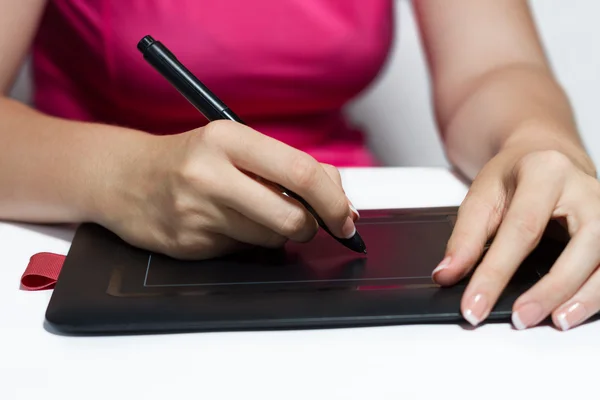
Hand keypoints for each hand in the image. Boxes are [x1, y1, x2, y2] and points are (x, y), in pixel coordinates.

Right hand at [101, 120, 357, 258]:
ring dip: (276, 231)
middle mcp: (210, 173)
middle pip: (292, 217)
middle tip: (309, 221)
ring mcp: (197, 212)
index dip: (334, 201)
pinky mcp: (189, 243)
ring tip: (250, 210)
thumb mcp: (237, 145)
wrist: (124, 178)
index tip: (346, 217)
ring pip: (271, 238)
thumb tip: (339, 198)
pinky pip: (243, 250)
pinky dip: (247, 241)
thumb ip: (288, 166)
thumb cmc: (190, 159)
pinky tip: (223, 222)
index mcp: (228, 138)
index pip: (301, 171)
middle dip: (312, 226)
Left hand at [433, 147, 599, 330]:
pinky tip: (574, 310)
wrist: (545, 156)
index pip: (521, 229)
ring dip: (585, 298)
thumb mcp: (482, 196)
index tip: (474, 305)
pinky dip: (596, 294)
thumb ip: (465, 237)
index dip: (495, 272)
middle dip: (550, 289)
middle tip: (520, 318)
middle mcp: (586, 189)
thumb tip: (447, 274)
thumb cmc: (514, 176)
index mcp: (545, 172)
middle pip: (580, 244)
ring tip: (555, 321)